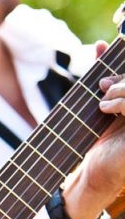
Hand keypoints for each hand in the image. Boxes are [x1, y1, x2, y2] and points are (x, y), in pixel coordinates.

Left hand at [60, 67, 124, 218]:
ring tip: (103, 100)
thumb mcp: (103, 102)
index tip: (106, 67)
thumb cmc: (99, 139)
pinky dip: (122, 101)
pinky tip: (106, 108)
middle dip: (122, 78)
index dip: (124, 62)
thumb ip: (105, 75)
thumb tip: (100, 45)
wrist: (95, 173)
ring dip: (122, 89)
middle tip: (101, 85)